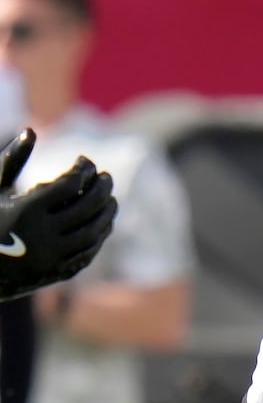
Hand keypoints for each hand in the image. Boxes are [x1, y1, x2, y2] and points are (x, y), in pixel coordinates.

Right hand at [0, 130, 115, 301]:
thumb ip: (12, 159)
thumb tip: (31, 130)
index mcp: (25, 210)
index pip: (70, 184)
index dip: (82, 169)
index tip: (85, 161)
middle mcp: (42, 235)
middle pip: (87, 207)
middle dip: (102, 188)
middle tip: (107, 177)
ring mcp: (53, 256)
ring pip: (92, 231)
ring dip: (106, 213)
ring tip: (110, 198)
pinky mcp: (59, 272)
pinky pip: (88, 251)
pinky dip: (99, 236)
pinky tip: (103, 222)